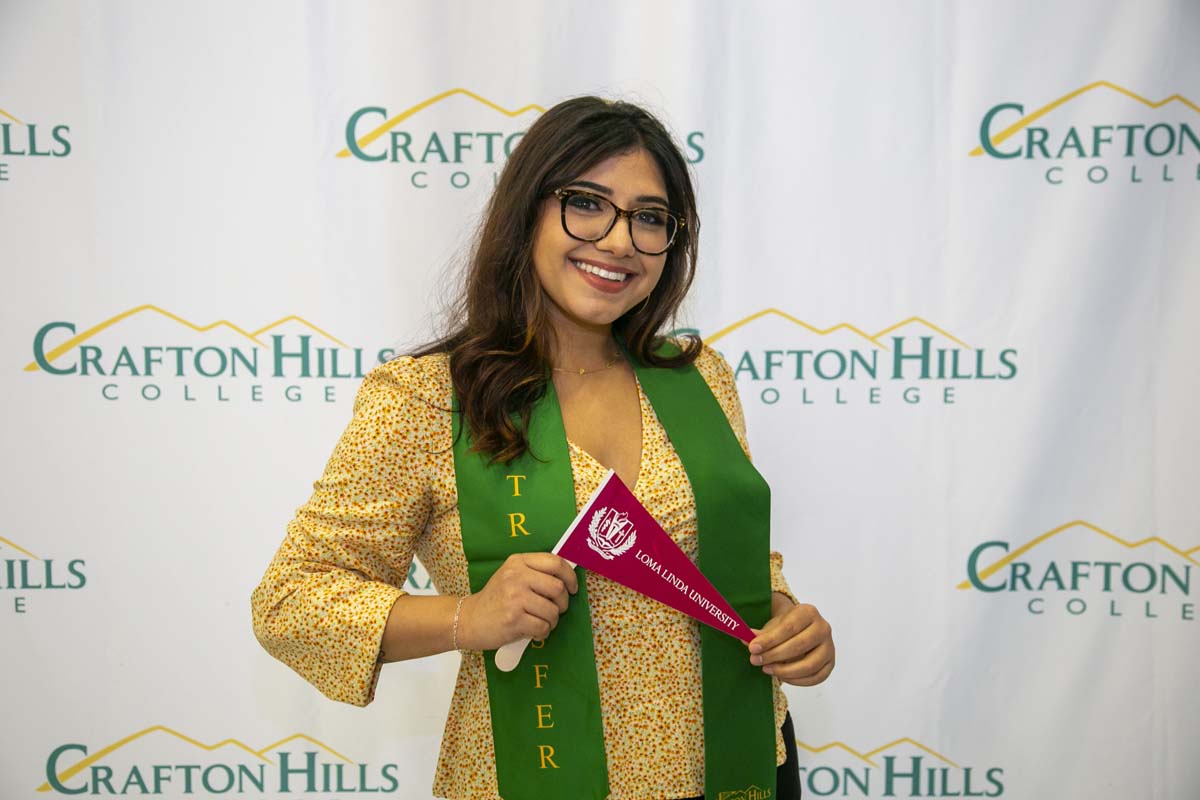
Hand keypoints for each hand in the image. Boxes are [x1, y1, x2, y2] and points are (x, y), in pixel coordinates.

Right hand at [457, 553, 577, 650]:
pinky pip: (543, 627)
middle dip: (562, 603)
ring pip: (553, 611)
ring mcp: (515, 597)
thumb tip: (567, 576)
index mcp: (518, 562)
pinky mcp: (514, 619)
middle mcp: (516, 576)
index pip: (555, 562)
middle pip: (558, 588)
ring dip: (552, 621)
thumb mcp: (511, 575)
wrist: (469, 619)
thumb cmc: (496, 599)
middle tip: (555, 610)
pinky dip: (542, 633)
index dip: (570, 576)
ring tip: (540, 622)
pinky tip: (532, 631)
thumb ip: (535, 572)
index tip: (572, 588)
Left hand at [747, 594, 834, 685]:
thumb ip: (759, 633)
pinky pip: (816, 677)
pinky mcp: (830, 663)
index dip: (769, 640)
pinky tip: (782, 677)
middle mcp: (823, 628)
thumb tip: (745, 639)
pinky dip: (797, 681)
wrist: (802, 629)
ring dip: (785, 671)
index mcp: (808, 612)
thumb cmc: (786, 627)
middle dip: (774, 655)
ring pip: (809, 664)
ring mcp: (829, 647)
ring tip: (767, 669)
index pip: (788, 628)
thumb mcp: (773, 625)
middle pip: (799, 645)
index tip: (752, 648)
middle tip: (755, 660)